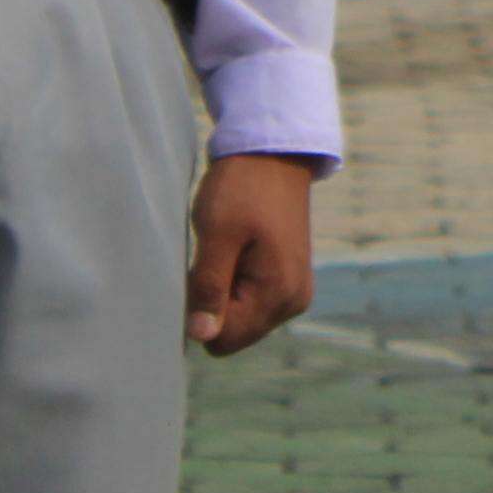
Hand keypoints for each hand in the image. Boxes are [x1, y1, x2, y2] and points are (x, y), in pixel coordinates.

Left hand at [185, 152, 321, 354]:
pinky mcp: (288, 281)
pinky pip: (250, 303)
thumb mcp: (217, 234)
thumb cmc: (242, 188)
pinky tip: (237, 251)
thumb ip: (209, 288)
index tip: (199, 271)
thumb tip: (201, 335)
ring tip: (227, 250)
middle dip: (213, 304)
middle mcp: (293, 301)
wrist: (273, 153)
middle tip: (214, 256)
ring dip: (224, 292)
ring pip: (240, 320)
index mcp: (279, 293)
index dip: (200, 312)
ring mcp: (294, 291)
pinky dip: (236, 284)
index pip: (223, 340)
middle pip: (233, 334)